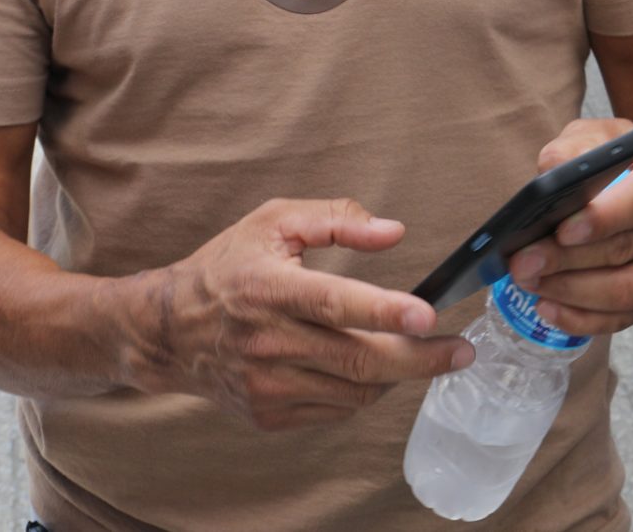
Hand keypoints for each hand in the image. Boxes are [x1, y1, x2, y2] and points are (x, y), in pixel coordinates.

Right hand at [99, 198, 471, 432]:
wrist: (170, 330)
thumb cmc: (228, 265)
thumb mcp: (274, 221)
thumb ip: (337, 218)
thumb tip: (393, 232)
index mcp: (269, 287)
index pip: (335, 303)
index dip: (384, 310)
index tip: (428, 316)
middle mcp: (267, 341)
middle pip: (358, 359)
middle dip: (420, 359)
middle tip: (461, 350)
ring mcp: (266, 384)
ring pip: (354, 390)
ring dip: (398, 375)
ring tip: (422, 354)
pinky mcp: (268, 413)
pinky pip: (335, 409)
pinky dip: (365, 391)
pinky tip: (376, 369)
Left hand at [505, 121, 632, 334]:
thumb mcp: (608, 136)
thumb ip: (578, 146)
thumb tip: (549, 172)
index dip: (600, 220)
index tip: (561, 230)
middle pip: (623, 251)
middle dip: (565, 260)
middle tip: (521, 263)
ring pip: (622, 292)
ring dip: (568, 292)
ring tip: (527, 282)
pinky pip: (622, 318)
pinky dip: (581, 318)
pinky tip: (548, 307)